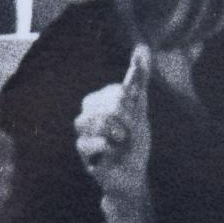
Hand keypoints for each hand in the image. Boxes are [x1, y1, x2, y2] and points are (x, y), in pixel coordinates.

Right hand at [74, 44, 152, 209]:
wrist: (132, 174)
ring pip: (96, 120)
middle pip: (110, 105)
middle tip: (127, 135)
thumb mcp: (140, 109)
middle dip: (127, 121)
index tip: (134, 119)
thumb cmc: (134, 142)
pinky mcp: (82, 152)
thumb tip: (141, 48)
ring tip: (120, 142)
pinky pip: (88, 142)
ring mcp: (83, 132)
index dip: (132, 107)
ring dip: (117, 133)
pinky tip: (111, 150)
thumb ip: (138, 80)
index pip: (117, 92)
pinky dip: (105, 146)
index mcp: (99, 100)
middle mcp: (88, 113)